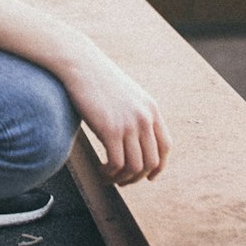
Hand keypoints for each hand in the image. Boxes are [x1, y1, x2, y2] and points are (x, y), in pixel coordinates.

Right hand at [64, 49, 170, 184]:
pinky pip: (116, 164)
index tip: (149, 176)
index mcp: (151, 108)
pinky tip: (101, 171)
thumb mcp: (126, 94)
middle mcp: (144, 118)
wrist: (80, 64)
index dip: (159, 167)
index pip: (165, 146)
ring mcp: (128, 124)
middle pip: (151, 162)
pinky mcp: (110, 129)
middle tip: (123, 181)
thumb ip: (135, 113)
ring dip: (123, 178)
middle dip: (138, 177)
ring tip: (110, 177)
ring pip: (135, 167)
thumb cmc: (98, 78)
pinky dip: (110, 174)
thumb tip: (134, 139)